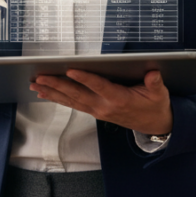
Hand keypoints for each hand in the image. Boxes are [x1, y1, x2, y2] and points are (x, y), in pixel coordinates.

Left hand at [29, 69, 172, 134]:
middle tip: (40, 78)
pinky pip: (73, 104)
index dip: (85, 78)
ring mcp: (98, 110)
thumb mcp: (159, 94)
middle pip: (77, 94)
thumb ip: (155, 83)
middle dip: (57, 85)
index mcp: (119, 99)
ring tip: (35, 85)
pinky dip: (58, 99)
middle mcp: (104, 106)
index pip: (99, 86)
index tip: (71, 71)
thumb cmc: (155, 106)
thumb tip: (153, 73)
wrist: (156, 125)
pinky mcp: (94, 112)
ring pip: (71, 100)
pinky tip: (45, 94)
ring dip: (52, 92)